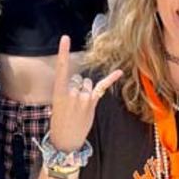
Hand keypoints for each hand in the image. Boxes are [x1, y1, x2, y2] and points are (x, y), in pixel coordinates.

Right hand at [49, 35, 121, 152]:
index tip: (65, 37)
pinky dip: (111, 79)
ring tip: (79, 107)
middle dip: (77, 87)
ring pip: (88, 84)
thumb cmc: (60, 121)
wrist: (65, 140)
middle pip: (79, 78)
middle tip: (72, 104)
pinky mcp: (92, 103)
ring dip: (86, 92)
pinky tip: (120, 72)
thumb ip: (68, 91)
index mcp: (59, 92)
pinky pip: (102, 87)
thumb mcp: (57, 104)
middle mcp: (72, 92)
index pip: (61, 68)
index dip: (63, 52)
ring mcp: (83, 98)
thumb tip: (81, 83)